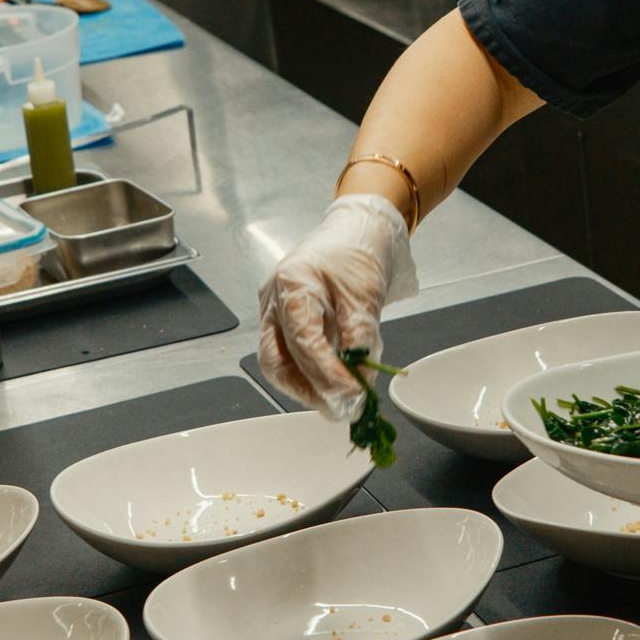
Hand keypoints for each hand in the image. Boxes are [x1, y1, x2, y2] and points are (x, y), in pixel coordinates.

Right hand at [257, 192, 418, 417]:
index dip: (326, 374)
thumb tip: (359, 381)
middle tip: (340, 409)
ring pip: (278, 363)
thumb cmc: (359, 252)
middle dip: (307, 390)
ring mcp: (274, 311)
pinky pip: (289, 356)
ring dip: (307, 388)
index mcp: (292, 284)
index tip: (352, 394)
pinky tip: (333, 383)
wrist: (357, 230)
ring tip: (339, 401)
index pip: (302, 341)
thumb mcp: (366, 294)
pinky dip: (310, 374)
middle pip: (276, 360)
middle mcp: (274, 300)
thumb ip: (360, 338)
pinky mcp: (283, 322)